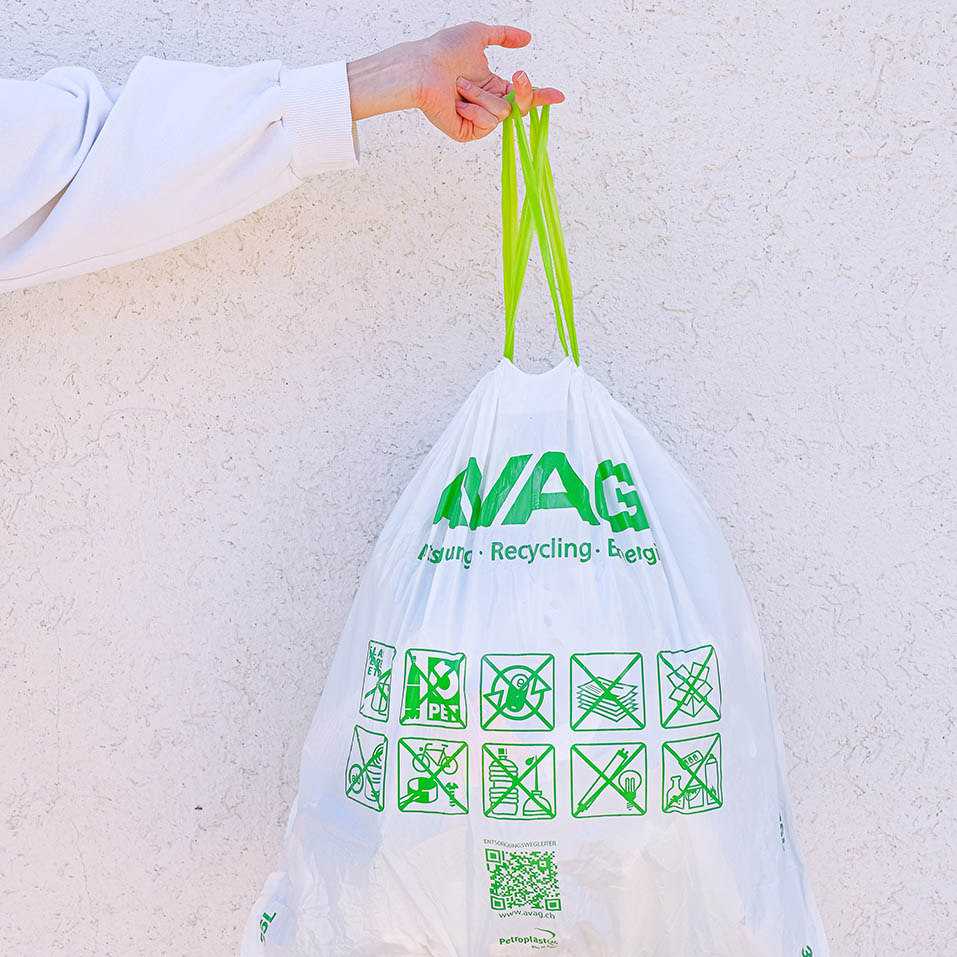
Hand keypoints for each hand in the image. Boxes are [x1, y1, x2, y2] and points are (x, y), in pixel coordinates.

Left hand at [345, 22, 564, 142]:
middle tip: (519, 74)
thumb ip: (504, 35)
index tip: (558, 95)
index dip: (540, 95)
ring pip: (502, 112)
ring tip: (459, 85)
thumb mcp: (479, 34)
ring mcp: (477, 121)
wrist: (422, 67)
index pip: (521, 94)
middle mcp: (487, 105)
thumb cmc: (444, 49)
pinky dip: (474, 109)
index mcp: (492, 86)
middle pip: (520, 107)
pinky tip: (457, 102)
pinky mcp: (468, 133)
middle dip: (524, 91)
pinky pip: (488, 124)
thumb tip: (527, 38)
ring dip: (481, 94)